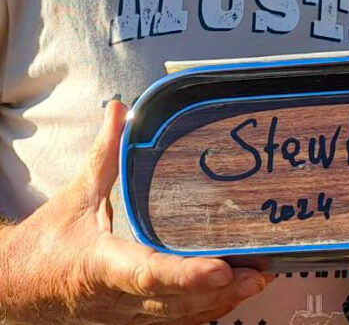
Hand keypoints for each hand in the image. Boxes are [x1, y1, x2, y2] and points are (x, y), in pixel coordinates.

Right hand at [0, 100, 271, 324]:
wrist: (14, 290)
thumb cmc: (47, 243)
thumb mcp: (76, 195)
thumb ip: (104, 153)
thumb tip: (120, 109)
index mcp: (100, 265)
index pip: (146, 273)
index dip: (185, 275)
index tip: (220, 269)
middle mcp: (116, 298)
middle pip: (174, 302)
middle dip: (220, 290)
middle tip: (260, 270)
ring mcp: (125, 316)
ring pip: (178, 318)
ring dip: (220, 303)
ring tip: (259, 279)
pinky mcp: (131, 322)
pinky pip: (173, 323)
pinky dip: (205, 312)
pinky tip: (234, 296)